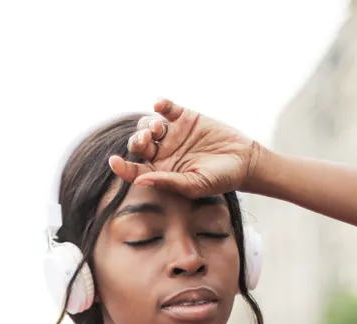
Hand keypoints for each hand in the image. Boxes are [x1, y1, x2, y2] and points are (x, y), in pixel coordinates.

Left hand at [108, 98, 259, 197]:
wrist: (243, 161)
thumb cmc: (219, 179)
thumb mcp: (194, 185)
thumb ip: (168, 182)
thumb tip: (141, 180)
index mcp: (159, 172)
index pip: (134, 169)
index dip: (122, 166)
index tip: (114, 161)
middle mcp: (162, 152)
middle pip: (138, 144)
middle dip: (137, 141)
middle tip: (146, 140)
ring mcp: (172, 133)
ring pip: (148, 126)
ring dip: (147, 125)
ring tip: (158, 129)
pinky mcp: (184, 117)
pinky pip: (167, 108)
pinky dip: (162, 104)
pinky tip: (160, 104)